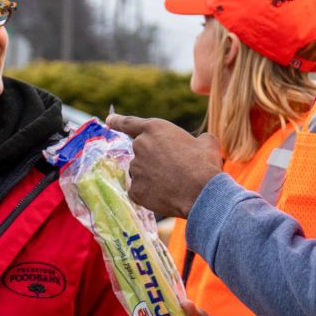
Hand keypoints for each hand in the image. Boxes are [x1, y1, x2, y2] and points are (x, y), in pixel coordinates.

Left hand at [105, 115, 222, 217]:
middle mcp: (140, 146)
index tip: (108, 120)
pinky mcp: (135, 190)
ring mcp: (136, 169)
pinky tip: (166, 195)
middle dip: (153, 160)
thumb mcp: (207, 142)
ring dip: (153, 177)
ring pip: (141, 172)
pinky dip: (151, 193)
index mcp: (155, 129)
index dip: (117, 121)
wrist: (202, 193)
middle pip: (141, 152)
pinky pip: (140, 191)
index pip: (129, 123)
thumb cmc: (205, 164)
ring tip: (174, 184)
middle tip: (173, 169)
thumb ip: (196, 139)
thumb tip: (200, 142)